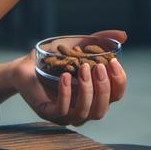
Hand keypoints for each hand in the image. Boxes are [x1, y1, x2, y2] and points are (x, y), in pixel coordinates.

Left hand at [9, 30, 127, 125]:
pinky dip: (66, 94)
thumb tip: (124, 35)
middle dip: (103, 88)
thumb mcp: (79, 46)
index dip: (119, 81)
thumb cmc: (54, 58)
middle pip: (102, 109)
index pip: (115, 95)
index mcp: (94, 95)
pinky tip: (65, 76)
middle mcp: (83, 108)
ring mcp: (65, 114)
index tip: (113, 61)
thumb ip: (100, 41)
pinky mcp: (48, 113)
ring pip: (84, 113)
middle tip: (96, 66)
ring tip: (82, 68)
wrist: (26, 64)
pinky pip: (61, 111)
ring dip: (86, 90)